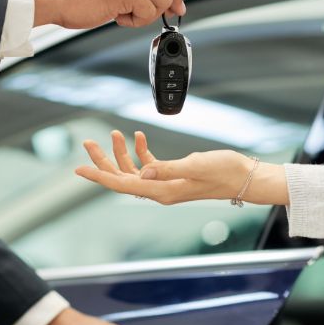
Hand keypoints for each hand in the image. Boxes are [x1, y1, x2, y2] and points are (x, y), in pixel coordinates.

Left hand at [74, 130, 288, 205]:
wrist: (244, 177)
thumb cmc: (224, 171)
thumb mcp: (195, 166)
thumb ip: (167, 169)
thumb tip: (141, 173)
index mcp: (162, 191)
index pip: (122, 185)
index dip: (99, 175)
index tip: (79, 168)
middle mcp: (160, 190)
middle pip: (122, 178)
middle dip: (103, 160)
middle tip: (87, 143)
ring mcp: (165, 183)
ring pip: (132, 170)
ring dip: (121, 152)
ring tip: (112, 133)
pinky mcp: (173, 175)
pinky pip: (149, 165)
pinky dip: (141, 151)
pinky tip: (138, 136)